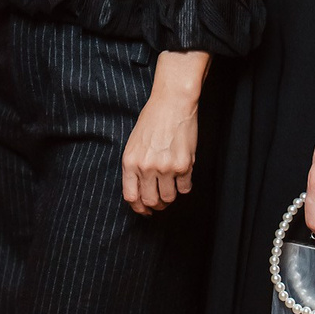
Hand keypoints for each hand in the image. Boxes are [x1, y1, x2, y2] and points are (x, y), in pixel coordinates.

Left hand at [121, 88, 199, 215]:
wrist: (172, 103)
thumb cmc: (152, 120)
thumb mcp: (134, 144)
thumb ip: (135, 167)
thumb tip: (140, 191)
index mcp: (130, 162)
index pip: (131, 197)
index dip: (138, 207)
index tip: (145, 210)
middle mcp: (146, 167)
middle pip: (150, 201)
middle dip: (156, 205)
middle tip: (161, 200)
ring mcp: (165, 168)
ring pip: (169, 198)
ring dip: (171, 196)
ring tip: (172, 186)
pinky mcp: (184, 165)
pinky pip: (185, 188)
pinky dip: (184, 186)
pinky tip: (183, 175)